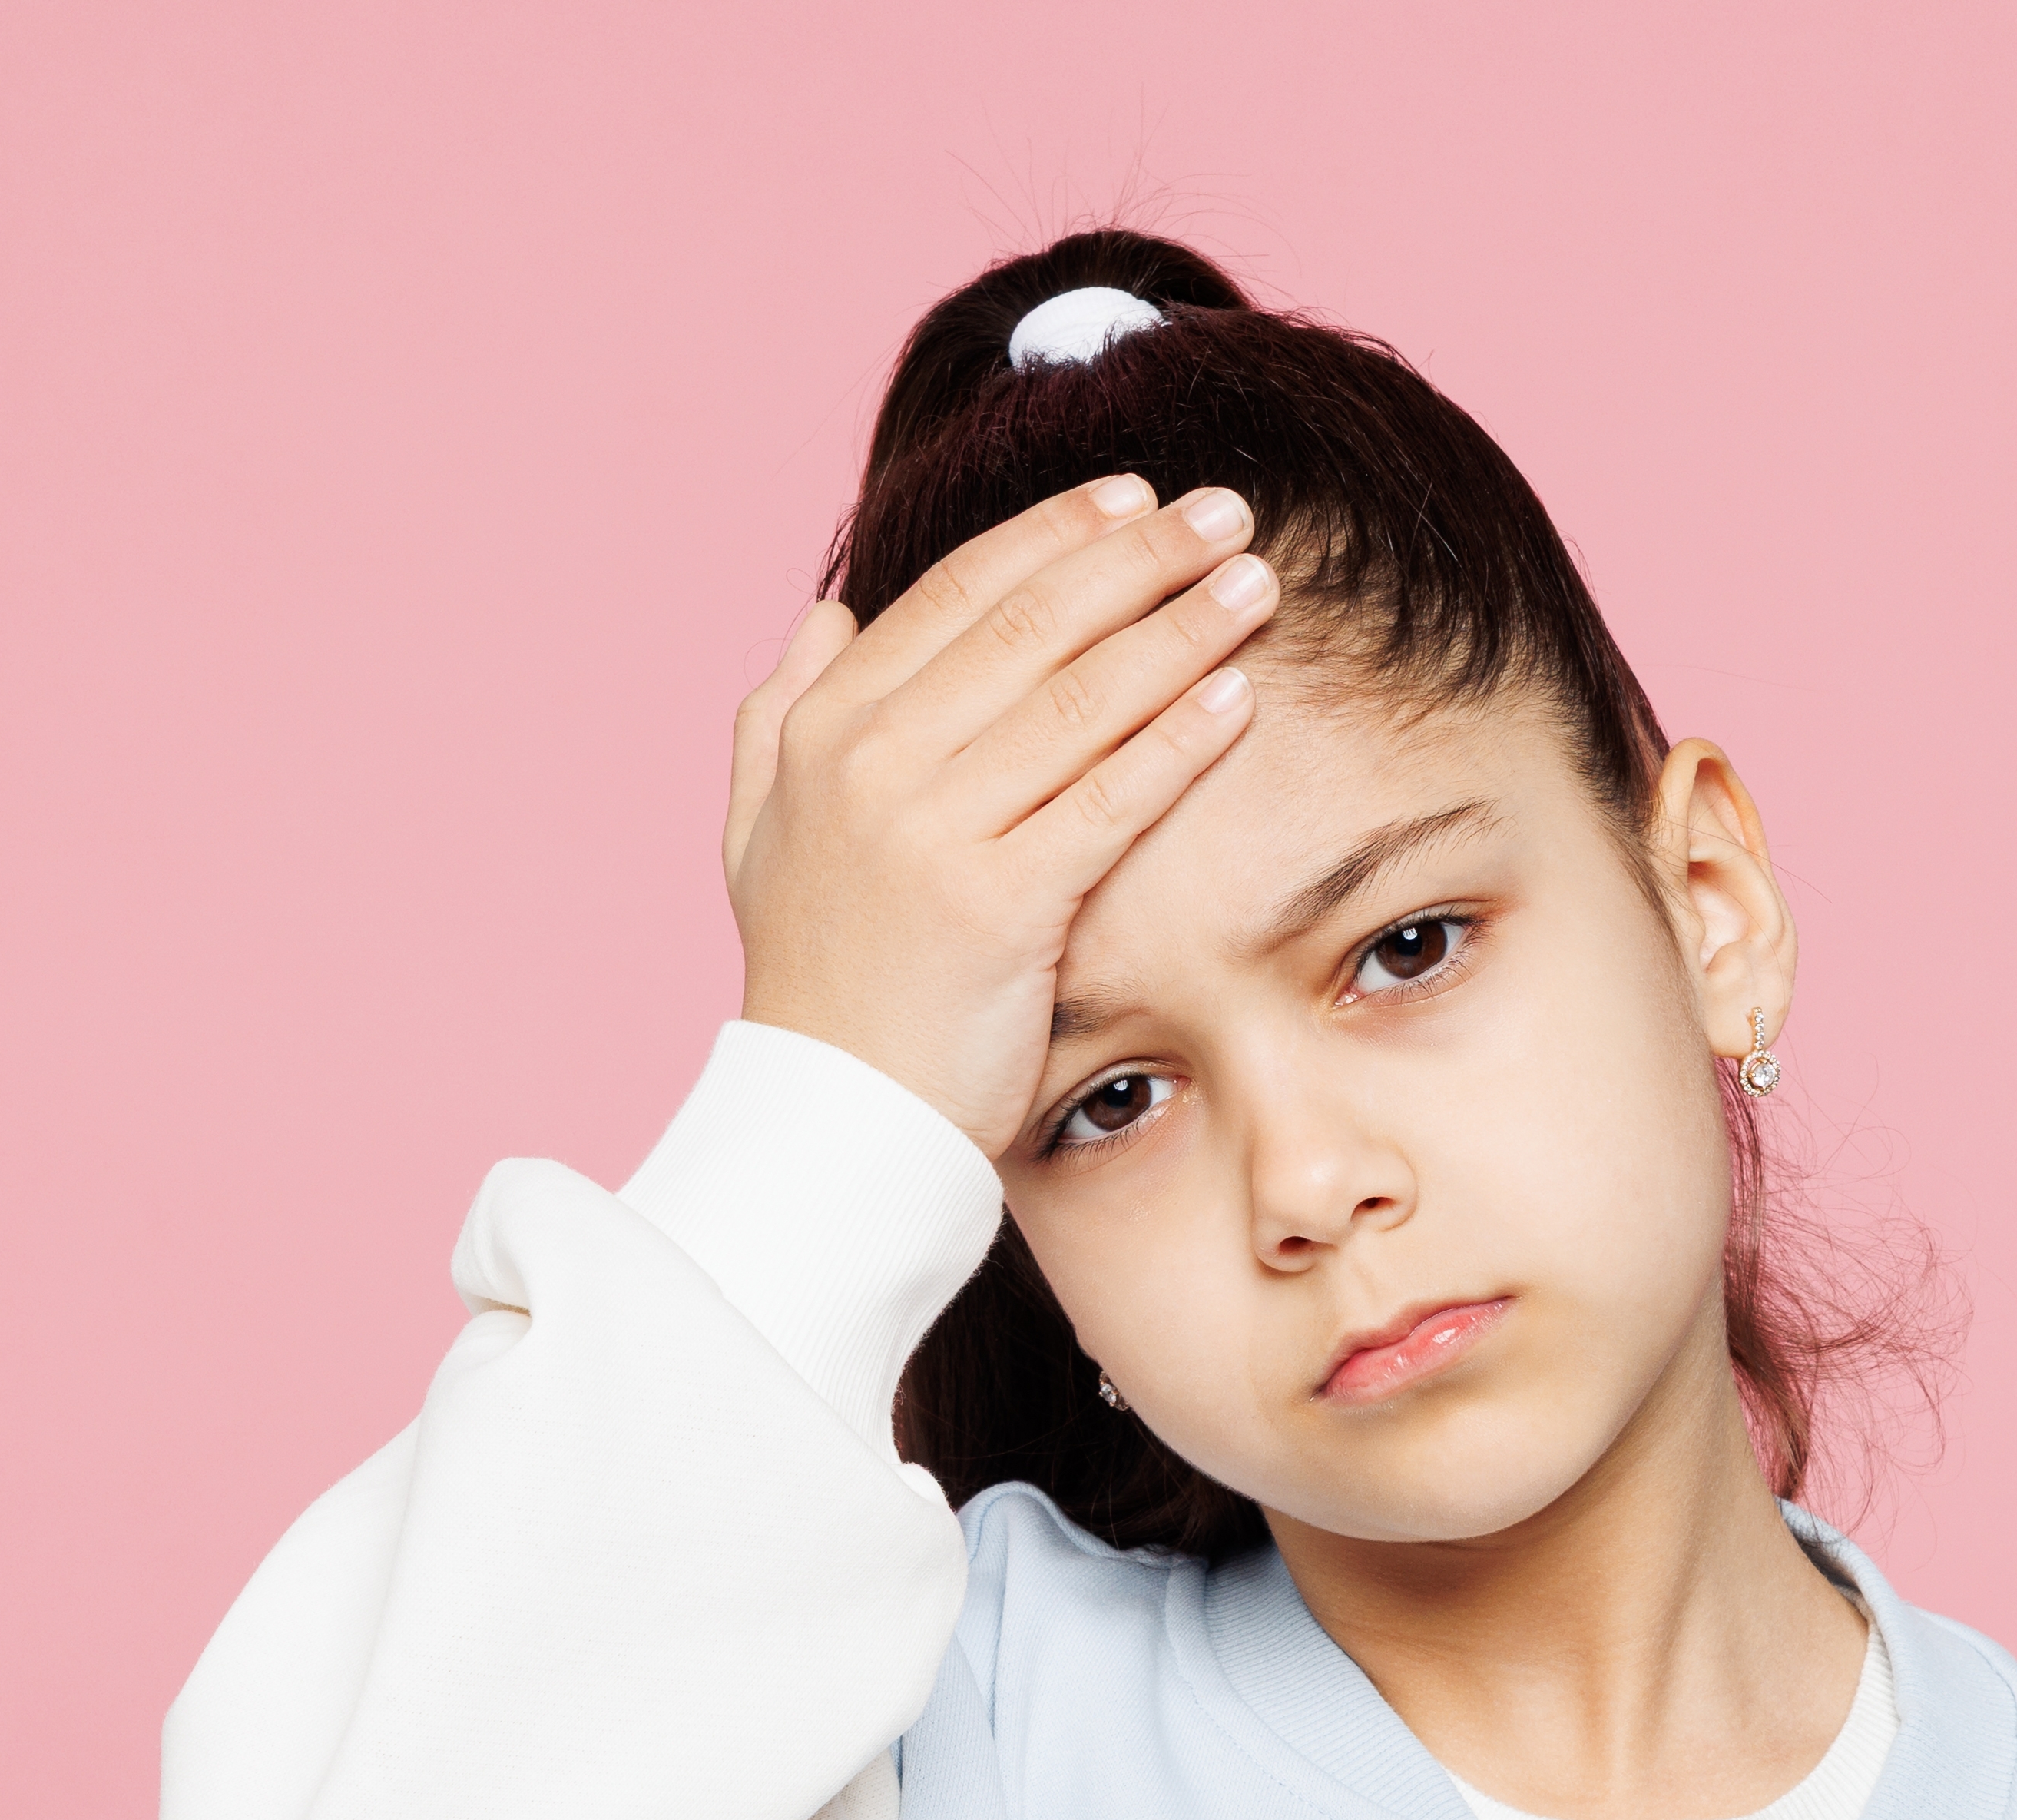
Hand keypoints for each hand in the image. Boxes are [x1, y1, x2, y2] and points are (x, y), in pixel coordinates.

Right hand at [720, 476, 1276, 1154]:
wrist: (827, 1121)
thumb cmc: (818, 983)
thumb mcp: (763, 837)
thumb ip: (780, 716)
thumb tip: (829, 614)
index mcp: (823, 729)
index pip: (955, 594)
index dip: (1053, 536)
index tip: (1131, 501)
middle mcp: (870, 762)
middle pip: (1030, 626)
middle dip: (1139, 558)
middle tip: (1224, 513)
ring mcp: (930, 829)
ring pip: (1078, 698)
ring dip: (1178, 629)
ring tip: (1253, 584)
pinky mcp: (998, 905)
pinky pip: (1108, 799)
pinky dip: (1176, 740)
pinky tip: (1236, 696)